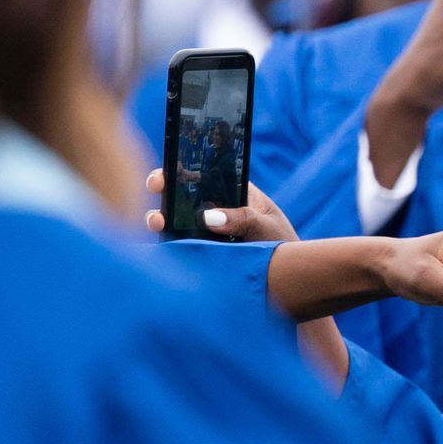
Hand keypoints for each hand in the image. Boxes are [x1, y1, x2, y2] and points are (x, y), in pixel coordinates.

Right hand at [145, 169, 297, 241]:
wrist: (285, 276)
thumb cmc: (280, 244)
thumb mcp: (266, 227)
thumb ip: (242, 219)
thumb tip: (208, 217)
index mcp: (233, 190)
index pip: (204, 172)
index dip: (182, 167)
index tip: (170, 169)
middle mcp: (214, 207)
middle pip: (181, 193)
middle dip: (163, 188)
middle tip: (157, 187)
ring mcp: (202, 229)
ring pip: (173, 219)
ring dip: (159, 218)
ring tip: (157, 223)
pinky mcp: (197, 250)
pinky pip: (177, 244)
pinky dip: (168, 243)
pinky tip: (163, 244)